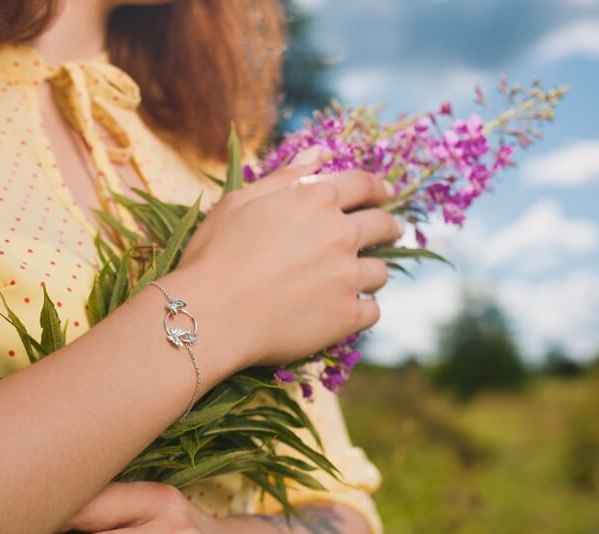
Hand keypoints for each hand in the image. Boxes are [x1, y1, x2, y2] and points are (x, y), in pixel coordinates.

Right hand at [160, 158, 401, 372]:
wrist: (209, 315)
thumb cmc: (214, 256)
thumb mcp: (238, 203)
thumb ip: (284, 177)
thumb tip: (318, 153)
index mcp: (315, 199)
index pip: (364, 184)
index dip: (377, 189)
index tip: (385, 195)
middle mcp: (339, 233)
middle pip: (383, 226)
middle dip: (388, 227)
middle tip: (388, 233)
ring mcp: (346, 277)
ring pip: (379, 272)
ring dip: (370, 273)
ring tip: (355, 280)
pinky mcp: (346, 316)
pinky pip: (371, 311)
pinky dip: (360, 310)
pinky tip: (344, 312)